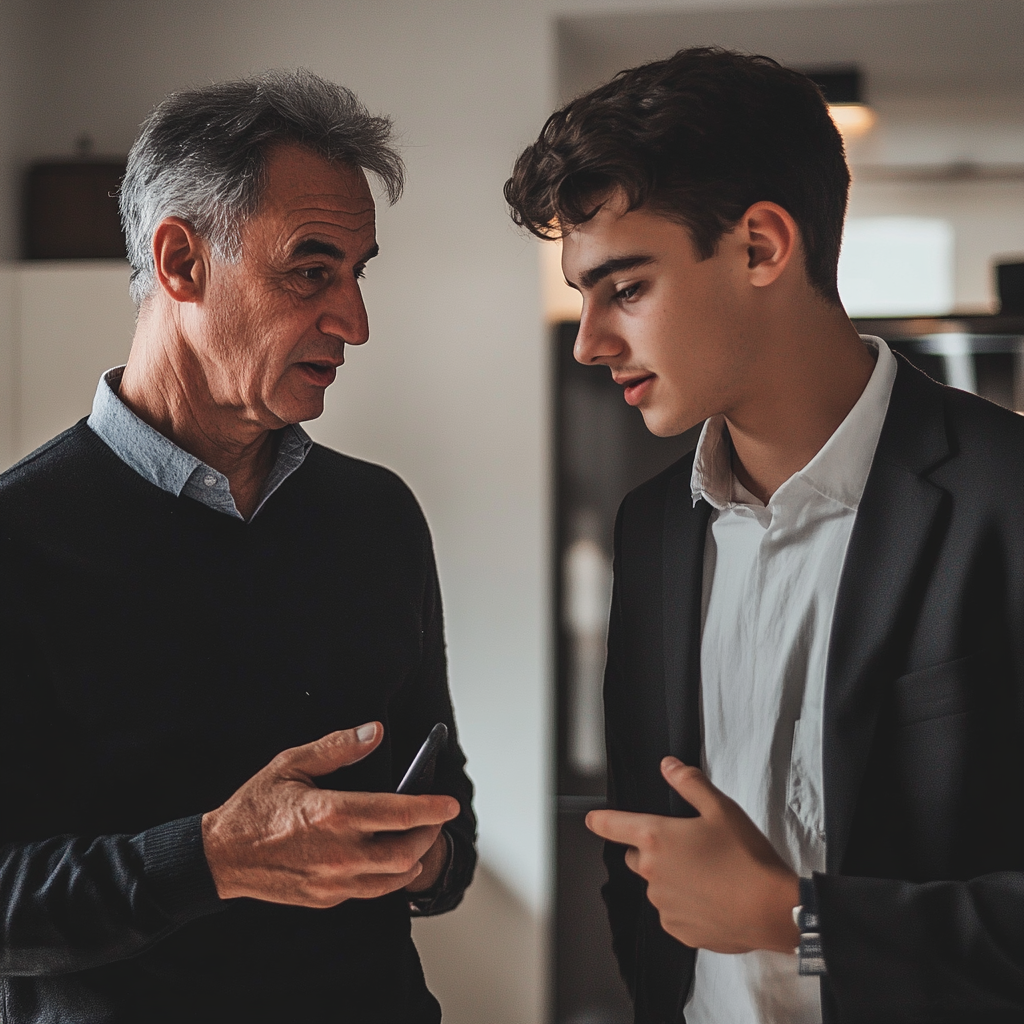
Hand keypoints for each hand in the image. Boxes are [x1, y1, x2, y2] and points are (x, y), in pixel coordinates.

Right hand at [201, 723, 459, 907]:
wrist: (221, 857)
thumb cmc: (255, 806)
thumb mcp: (292, 764)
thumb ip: (338, 747)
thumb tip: (375, 732)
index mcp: (332, 813)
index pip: (399, 813)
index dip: (431, 807)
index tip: (449, 802)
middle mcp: (337, 852)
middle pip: (406, 850)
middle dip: (429, 832)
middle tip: (435, 817)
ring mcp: (332, 880)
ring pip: (393, 877)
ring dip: (413, 856)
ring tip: (417, 836)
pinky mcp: (326, 897)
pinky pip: (372, 890)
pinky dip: (390, 875)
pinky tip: (390, 859)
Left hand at [586, 757, 798, 953]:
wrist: (771, 909)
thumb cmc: (746, 857)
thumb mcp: (720, 808)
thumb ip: (689, 783)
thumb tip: (669, 767)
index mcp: (656, 838)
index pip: (612, 826)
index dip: (601, 821)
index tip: (593, 820)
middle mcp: (652, 873)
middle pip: (637, 856)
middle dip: (653, 850)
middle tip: (686, 846)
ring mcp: (663, 905)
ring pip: (656, 886)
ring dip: (671, 878)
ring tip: (706, 874)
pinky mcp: (678, 930)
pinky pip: (672, 912)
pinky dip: (685, 905)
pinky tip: (711, 898)